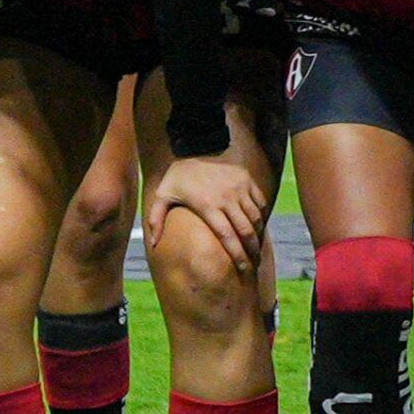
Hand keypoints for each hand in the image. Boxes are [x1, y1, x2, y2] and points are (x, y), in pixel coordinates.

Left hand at [149, 151, 269, 268]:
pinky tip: (257, 226)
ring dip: (258, 235)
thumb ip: (156, 220)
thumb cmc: (178, 175)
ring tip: (257, 248)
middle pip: (246, 230)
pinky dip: (260, 216)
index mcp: (208, 206)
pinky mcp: (247, 180)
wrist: (197, 145)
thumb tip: (153, 244)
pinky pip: (259, 202)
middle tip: (254, 263)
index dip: (236, 255)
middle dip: (252, 250)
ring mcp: (239, 188)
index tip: (242, 268)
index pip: (227, 236)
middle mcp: (227, 199)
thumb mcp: (162, 195)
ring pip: (256, 217)